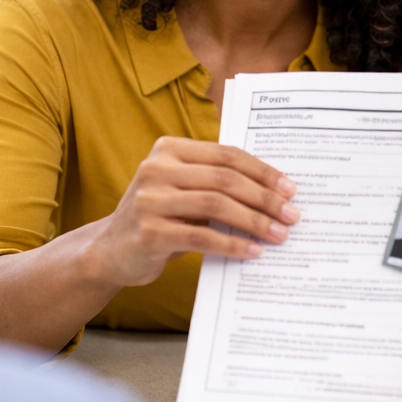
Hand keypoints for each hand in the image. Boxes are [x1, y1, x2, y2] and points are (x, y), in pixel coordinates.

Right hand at [78, 137, 298, 288]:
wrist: (109, 252)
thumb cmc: (159, 218)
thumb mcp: (181, 190)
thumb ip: (215, 182)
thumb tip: (275, 192)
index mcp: (169, 149)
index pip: (226, 154)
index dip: (262, 171)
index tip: (290, 188)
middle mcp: (156, 169)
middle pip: (225, 179)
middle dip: (264, 197)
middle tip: (292, 214)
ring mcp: (149, 200)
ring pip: (216, 205)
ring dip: (254, 221)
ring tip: (279, 234)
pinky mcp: (149, 233)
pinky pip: (202, 237)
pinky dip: (232, 244)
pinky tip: (253, 251)